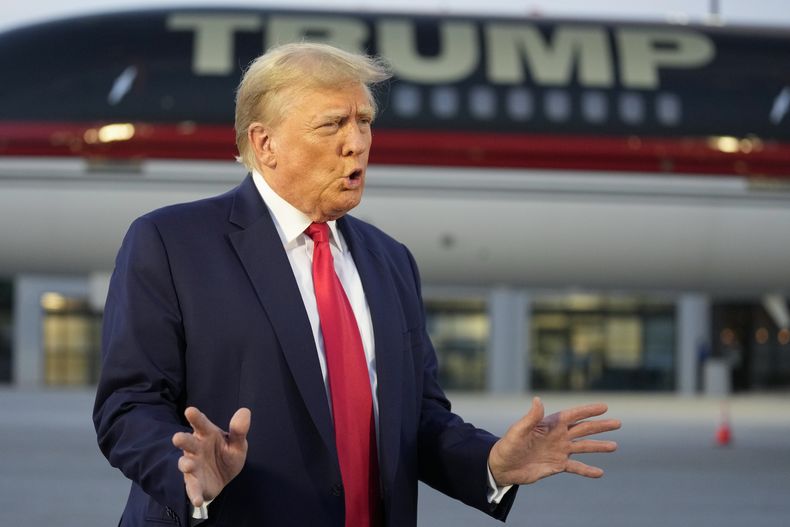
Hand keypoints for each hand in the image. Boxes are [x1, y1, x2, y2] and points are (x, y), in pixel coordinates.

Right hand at [172, 407, 250, 507]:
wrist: (223, 478)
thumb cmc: (226, 454)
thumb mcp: (237, 444)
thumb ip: (239, 430)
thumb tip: (245, 411)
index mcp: (206, 434)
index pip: (201, 423)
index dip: (195, 417)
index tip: (190, 410)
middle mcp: (196, 448)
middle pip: (187, 442)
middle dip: (182, 440)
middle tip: (178, 438)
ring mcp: (193, 465)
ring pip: (185, 463)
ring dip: (185, 464)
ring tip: (188, 465)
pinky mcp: (194, 483)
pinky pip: (192, 488)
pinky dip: (194, 494)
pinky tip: (198, 500)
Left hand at [488, 397, 619, 485]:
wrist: (503, 466)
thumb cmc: (508, 445)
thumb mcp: (518, 430)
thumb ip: (531, 417)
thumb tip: (538, 399)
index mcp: (550, 424)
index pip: (573, 415)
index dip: (588, 411)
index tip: (604, 407)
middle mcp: (558, 436)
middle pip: (583, 429)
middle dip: (600, 426)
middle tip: (618, 423)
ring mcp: (559, 451)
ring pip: (583, 447)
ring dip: (598, 446)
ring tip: (614, 446)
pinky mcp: (557, 465)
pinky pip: (576, 467)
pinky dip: (587, 470)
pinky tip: (600, 473)